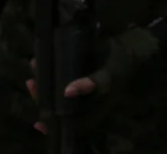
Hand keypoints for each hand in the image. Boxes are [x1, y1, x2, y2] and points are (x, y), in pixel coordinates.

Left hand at [25, 27, 162, 133]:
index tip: (38, 123)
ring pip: (57, 90)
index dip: (55, 125)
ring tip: (34, 72)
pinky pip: (61, 75)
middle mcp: (85, 99)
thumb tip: (67, 91)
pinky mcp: (77, 70)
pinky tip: (40, 62)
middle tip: (32, 85)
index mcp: (94, 108)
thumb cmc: (123, 62)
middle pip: (60, 105)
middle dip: (44, 98)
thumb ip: (92, 83)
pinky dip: (50, 70)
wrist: (133, 42)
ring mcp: (80, 84)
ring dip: (44, 83)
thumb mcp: (110, 75)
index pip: (72, 122)